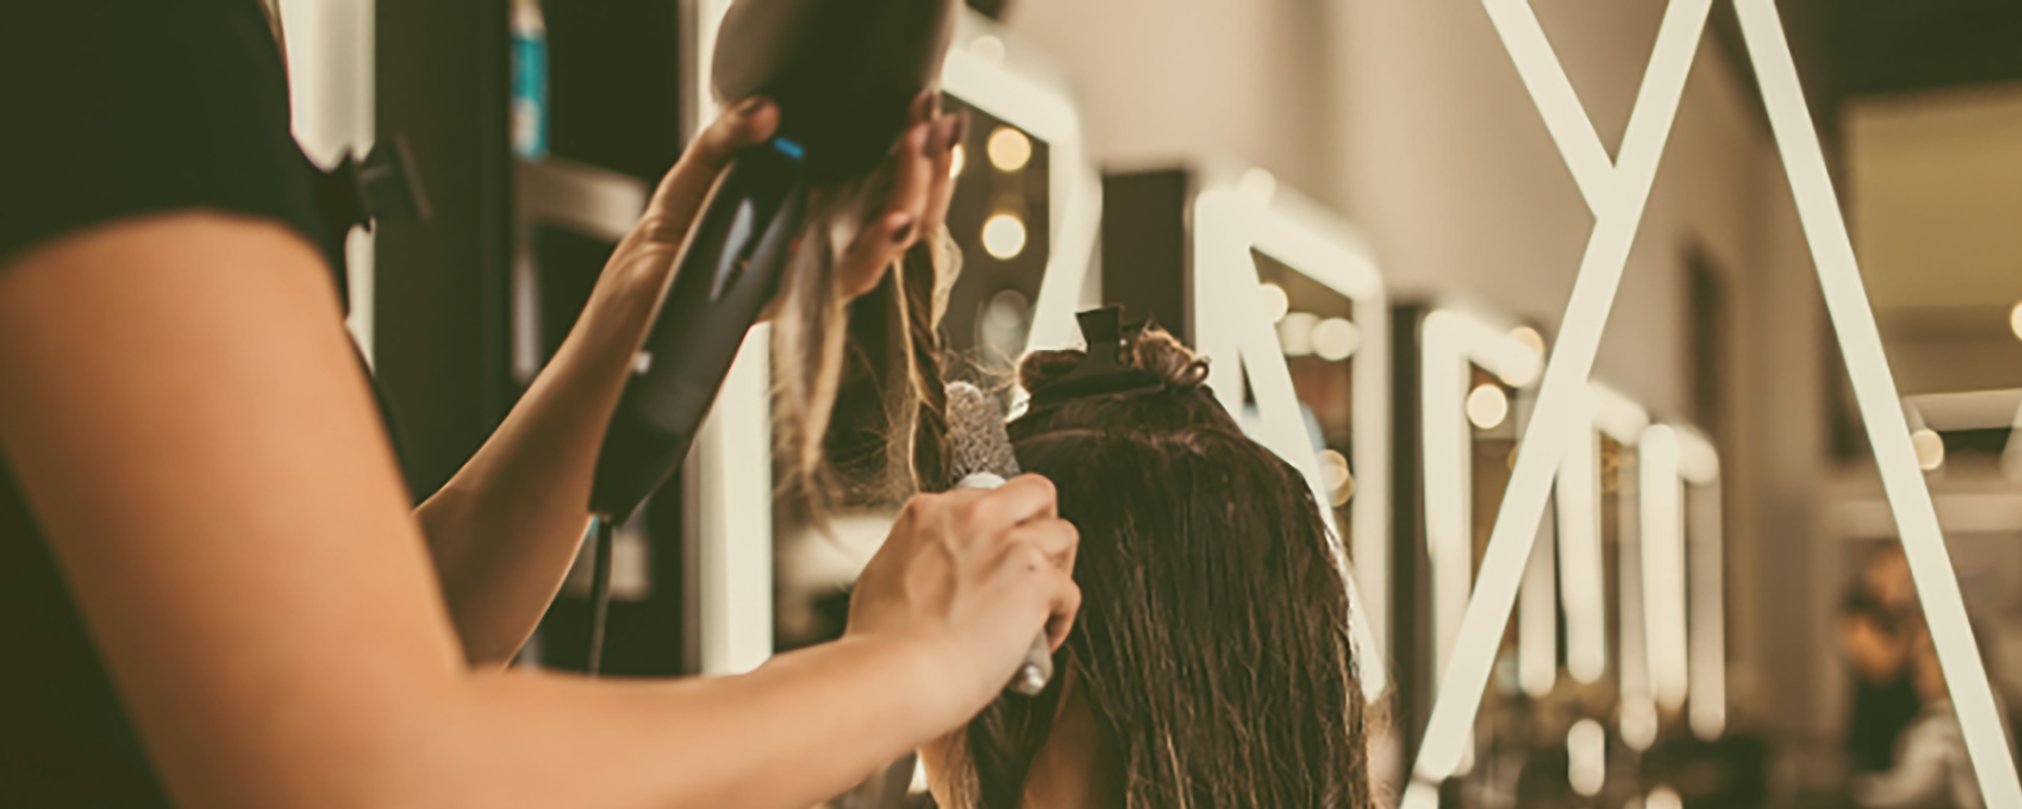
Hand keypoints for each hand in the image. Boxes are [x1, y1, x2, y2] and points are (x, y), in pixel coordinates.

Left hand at [614, 91, 964, 304]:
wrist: (639, 293)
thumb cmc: (675, 237)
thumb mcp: (702, 166)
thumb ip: (732, 131)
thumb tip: (766, 111)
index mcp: (814, 205)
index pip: (886, 178)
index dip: (917, 150)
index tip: (926, 112)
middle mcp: (825, 240)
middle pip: (905, 209)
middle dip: (929, 166)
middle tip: (932, 125)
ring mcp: (817, 271)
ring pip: (891, 243)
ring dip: (915, 197)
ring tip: (919, 155)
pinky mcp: (800, 297)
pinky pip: (853, 278)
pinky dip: (879, 248)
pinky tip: (894, 221)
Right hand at [845, 474, 1080, 731]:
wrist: (893, 674)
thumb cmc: (880, 643)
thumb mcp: (882, 574)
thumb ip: (916, 556)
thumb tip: (932, 571)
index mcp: (930, 512)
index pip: (983, 499)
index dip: (996, 530)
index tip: (995, 557)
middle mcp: (973, 517)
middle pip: (1035, 493)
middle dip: (1042, 523)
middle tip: (1035, 562)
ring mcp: (1008, 544)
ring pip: (1064, 534)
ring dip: (1058, 569)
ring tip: (1043, 603)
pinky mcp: (1035, 580)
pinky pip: (1070, 591)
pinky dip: (1061, 618)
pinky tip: (1043, 640)